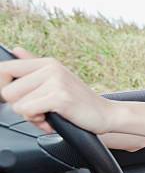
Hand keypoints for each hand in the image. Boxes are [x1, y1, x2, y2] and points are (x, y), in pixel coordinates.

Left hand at [0, 48, 114, 133]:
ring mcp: (56, 81)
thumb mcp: (57, 80)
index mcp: (47, 63)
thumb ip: (35, 65)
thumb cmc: (81, 102)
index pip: (5, 69)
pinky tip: (52, 121)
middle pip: (7, 91)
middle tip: (39, 111)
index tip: (17, 101)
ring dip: (31, 117)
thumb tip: (16, 49)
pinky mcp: (60, 97)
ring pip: (17, 105)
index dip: (3, 89)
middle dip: (20, 107)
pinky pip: (29, 111)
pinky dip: (38, 122)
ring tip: (48, 116)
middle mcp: (50, 68)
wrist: (107, 114)